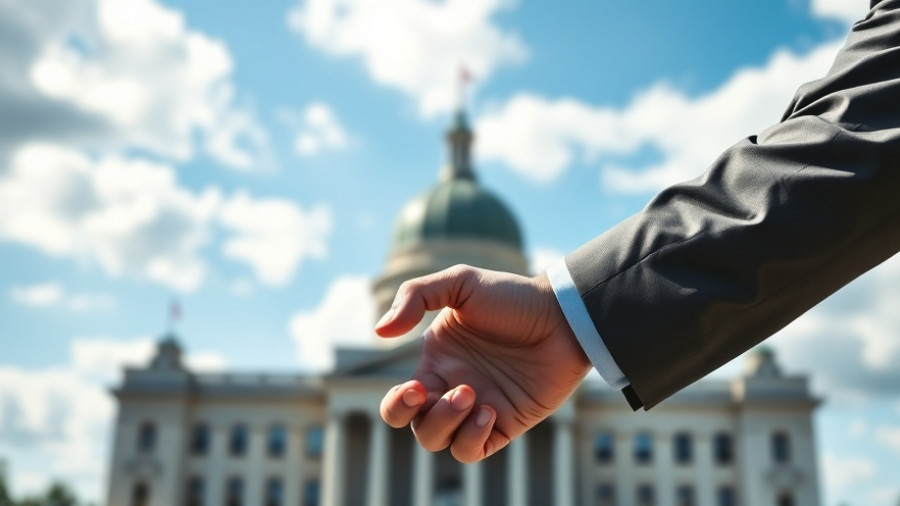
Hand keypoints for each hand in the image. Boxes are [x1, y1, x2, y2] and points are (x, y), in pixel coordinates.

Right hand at [376, 264, 590, 462]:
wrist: (564, 317)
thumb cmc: (514, 297)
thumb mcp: (461, 282)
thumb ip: (416, 296)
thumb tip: (380, 331)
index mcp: (437, 361)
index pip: (399, 400)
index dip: (396, 404)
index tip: (414, 386)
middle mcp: (452, 388)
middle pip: (414, 424)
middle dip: (413, 415)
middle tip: (440, 390)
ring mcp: (477, 409)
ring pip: (438, 441)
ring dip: (446, 423)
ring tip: (472, 394)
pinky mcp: (504, 425)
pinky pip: (472, 450)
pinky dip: (472, 437)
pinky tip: (489, 411)